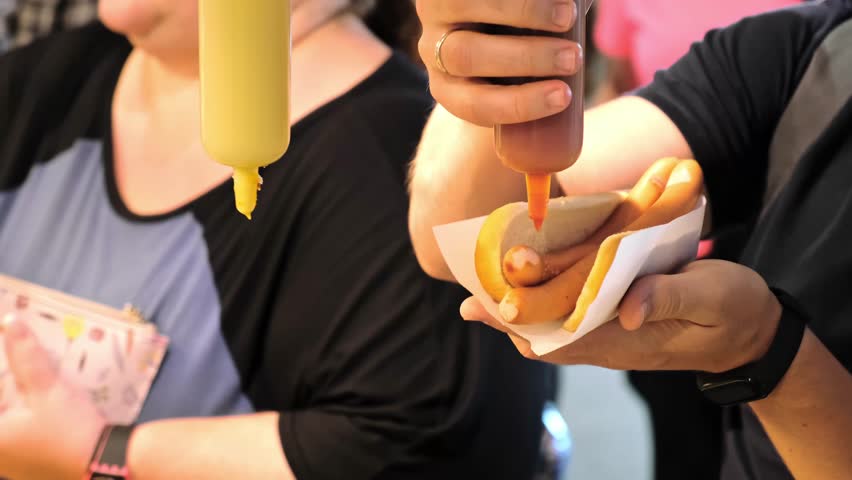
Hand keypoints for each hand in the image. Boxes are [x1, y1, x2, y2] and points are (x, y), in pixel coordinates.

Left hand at [0, 315, 105, 479]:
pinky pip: (22, 435)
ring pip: (12, 420)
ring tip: (38, 382)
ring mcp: (13, 463)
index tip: (9, 357)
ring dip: (21, 398)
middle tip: (25, 370)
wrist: (104, 464)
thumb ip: (26, 356)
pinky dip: (29, 417)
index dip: (6, 369)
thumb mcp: (47, 388)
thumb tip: (10, 321)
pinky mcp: (31, 466)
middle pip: (3, 406)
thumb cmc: (69, 428)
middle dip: (14, 384)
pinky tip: (47, 406)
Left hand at [415, 0, 582, 125]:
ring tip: (568, 17)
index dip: (520, 105)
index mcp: (449, 89)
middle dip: (526, 59)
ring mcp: (434, 11)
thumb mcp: (517, 81)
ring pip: (471, 12)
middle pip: (468, 58)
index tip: (565, 96)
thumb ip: (542, 95)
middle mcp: (433, 51)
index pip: (476, 106)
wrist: (486, 9)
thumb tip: (567, 141)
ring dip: (525, 14)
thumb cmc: (513, 50)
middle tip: (573, 58)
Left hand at [461, 260, 782, 372]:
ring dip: (522, 306)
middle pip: (544, 335)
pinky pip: (571, 313)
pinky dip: (548, 295)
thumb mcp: (711, 298)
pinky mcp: (617, 319)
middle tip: (471, 290)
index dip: (516, 324)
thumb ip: (669, 297)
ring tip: (488, 280)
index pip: (557, 339)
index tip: (481, 306)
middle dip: (507, 315)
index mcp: (627, 341)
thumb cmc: (733, 311)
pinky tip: (532, 273)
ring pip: (552, 325)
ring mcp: (611, 332)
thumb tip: (627, 308)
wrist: (752, 329)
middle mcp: (609, 341)